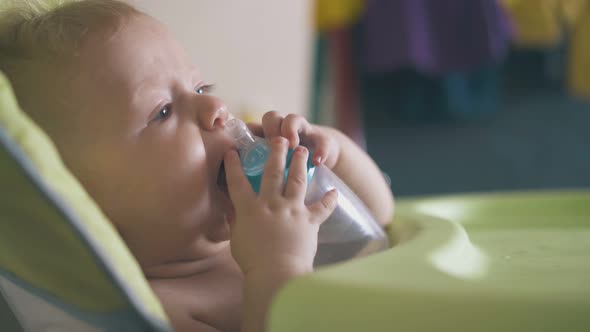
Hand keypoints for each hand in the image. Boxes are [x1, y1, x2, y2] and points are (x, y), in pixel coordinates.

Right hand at [224, 136, 337, 274]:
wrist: (277, 274)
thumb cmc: (253, 261)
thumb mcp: (237, 238)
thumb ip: (235, 220)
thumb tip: (230, 207)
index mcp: (250, 209)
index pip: (238, 182)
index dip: (233, 165)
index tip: (232, 151)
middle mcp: (272, 204)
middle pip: (273, 172)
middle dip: (276, 152)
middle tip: (280, 138)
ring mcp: (292, 211)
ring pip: (297, 181)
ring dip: (300, 163)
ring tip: (303, 150)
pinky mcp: (309, 222)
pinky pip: (322, 208)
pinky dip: (329, 200)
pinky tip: (334, 191)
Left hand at [247, 111, 340, 168]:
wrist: (321, 158)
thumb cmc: (290, 167)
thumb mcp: (271, 170)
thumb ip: (254, 172)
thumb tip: (230, 187)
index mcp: (266, 137)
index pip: (251, 126)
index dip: (246, 131)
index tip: (244, 147)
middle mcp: (282, 129)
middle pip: (271, 117)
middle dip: (270, 127)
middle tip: (271, 144)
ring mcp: (302, 131)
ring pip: (293, 119)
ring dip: (290, 130)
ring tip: (293, 146)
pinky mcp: (322, 140)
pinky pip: (322, 141)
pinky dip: (320, 150)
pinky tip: (317, 162)